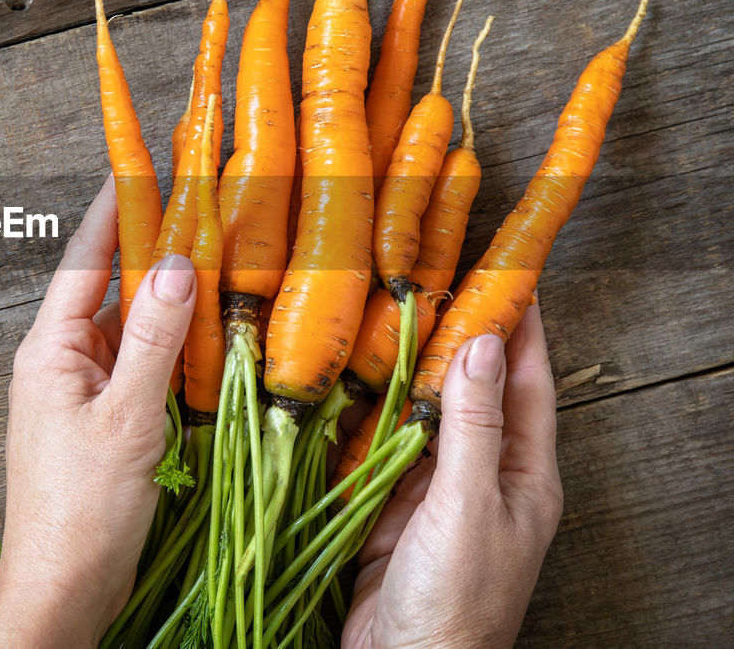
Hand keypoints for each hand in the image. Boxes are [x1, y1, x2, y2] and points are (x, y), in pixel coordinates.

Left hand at [0, 177, 195, 647]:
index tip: (137, 158)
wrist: (62, 591)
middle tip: (195, 199)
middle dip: (149, 244)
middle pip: (108, 285)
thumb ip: (152, 339)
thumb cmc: (83, 509)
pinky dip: (167, 344)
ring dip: (164, 297)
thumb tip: (177, 262)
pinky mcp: (100, 421)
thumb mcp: (127, 419)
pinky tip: (203, 335)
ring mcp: (79, 392)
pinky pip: (136, 364)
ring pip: (127, 326)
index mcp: (50, 349)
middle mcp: (60, 361)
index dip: (113, 206)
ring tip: (213, 254)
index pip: (85, 258)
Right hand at [341, 303, 563, 648]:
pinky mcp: (387, 502)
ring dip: (400, 368)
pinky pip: (376, 442)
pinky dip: (361, 409)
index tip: (506, 272)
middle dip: (452, 336)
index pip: (527, 381)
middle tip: (428, 279)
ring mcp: (432, 488)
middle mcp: (480, 473)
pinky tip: (342, 376)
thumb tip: (482, 344)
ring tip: (379, 312)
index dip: (519, 326)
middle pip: (469, 388)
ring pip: (418, 411)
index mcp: (522, 474)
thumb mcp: (470, 504)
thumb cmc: (458, 597)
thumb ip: (473, 424)